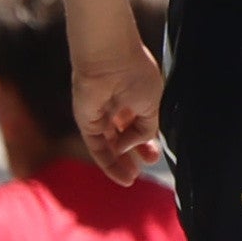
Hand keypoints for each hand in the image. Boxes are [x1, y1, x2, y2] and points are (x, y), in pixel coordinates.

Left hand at [73, 43, 168, 185]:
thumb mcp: (153, 105)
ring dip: (119, 164)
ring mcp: (101, 117)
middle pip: (123, 139)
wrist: (109, 60)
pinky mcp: (87, 122)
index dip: (147, 144)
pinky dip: (108, 160)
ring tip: (130, 179)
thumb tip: (130, 146)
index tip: (154, 157)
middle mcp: (117, 109)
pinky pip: (97, 147)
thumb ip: (145, 130)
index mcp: (136, 100)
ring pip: (109, 147)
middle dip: (132, 156)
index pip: (139, 127)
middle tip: (141, 171)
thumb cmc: (135, 75)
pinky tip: (120, 170)